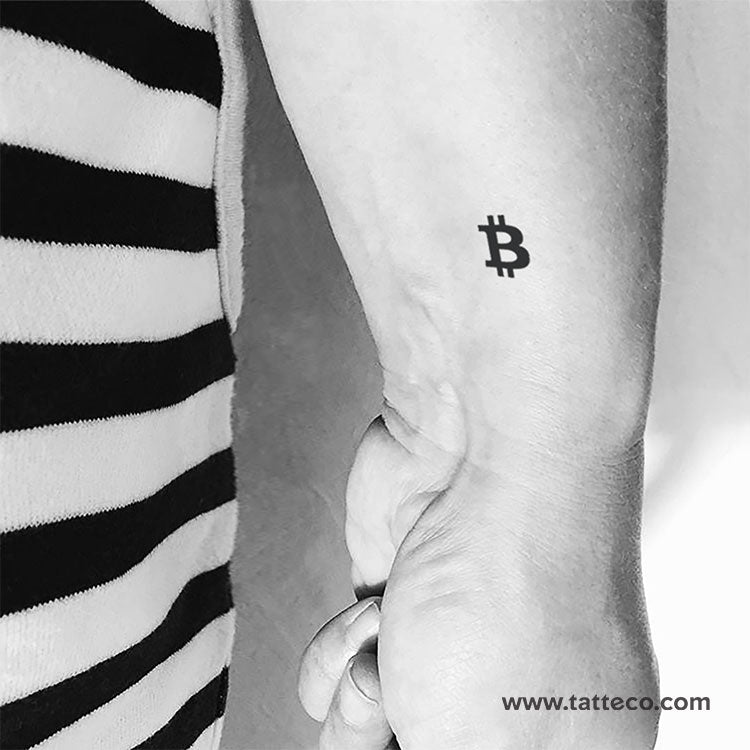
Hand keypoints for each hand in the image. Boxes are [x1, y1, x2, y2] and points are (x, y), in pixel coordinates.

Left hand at [300, 411, 659, 748]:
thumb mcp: (482, 743)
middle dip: (393, 736)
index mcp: (567, 746)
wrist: (482, 456)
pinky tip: (376, 609)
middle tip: (410, 700)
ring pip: (364, 729)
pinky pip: (333, 674)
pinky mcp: (387, 607)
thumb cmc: (507, 597)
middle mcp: (502, 700)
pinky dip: (337, 652)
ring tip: (391, 639)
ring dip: (360, 697)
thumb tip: (419, 747)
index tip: (424, 733)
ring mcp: (442, 649)